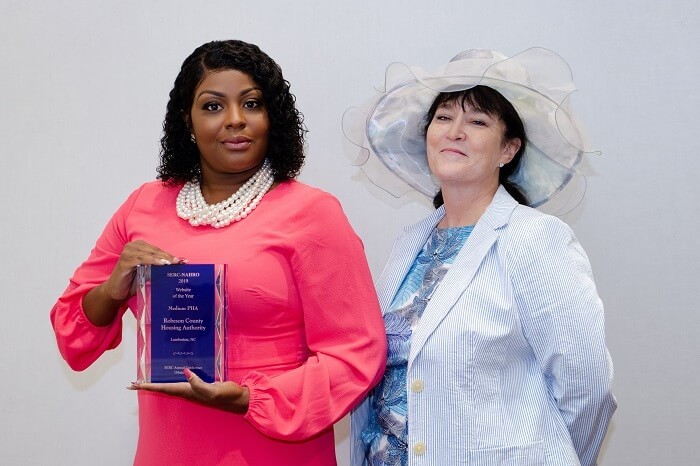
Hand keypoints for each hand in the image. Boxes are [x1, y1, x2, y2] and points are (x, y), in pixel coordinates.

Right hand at [103, 240, 185, 301]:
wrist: (116, 292)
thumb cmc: (132, 281)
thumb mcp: (149, 273)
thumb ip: (160, 267)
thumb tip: (179, 265)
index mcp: (139, 247)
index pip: (158, 250)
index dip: (170, 255)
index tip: (184, 261)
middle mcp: (132, 247)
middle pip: (155, 251)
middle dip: (169, 257)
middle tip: (181, 262)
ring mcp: (127, 253)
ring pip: (149, 253)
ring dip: (162, 258)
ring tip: (173, 263)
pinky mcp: (124, 262)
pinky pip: (140, 259)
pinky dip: (152, 261)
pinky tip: (161, 264)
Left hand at [129, 368, 249, 413]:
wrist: (239, 399)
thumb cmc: (227, 395)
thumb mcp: (214, 389)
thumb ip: (199, 383)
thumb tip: (185, 372)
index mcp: (189, 391)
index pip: (164, 388)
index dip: (149, 386)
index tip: (135, 384)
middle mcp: (188, 391)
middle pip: (163, 388)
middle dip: (148, 386)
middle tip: (133, 383)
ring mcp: (194, 388)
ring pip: (170, 385)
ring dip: (157, 383)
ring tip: (145, 379)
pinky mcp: (200, 384)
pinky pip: (181, 380)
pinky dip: (172, 377)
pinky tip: (172, 373)